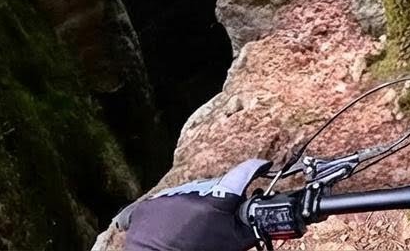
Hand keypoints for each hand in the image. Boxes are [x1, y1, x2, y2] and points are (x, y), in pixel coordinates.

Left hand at [117, 159, 270, 250]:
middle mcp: (192, 192)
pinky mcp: (146, 206)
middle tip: (214, 223)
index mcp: (216, 201)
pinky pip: (162, 205)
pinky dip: (167, 215)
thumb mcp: (232, 244)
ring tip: (187, 232)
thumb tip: (261, 213)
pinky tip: (167, 230)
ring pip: (187, 197)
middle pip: (213, 189)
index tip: (262, 165)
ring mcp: (167, 197)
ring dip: (191, 208)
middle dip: (216, 201)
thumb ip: (248, 225)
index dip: (255, 169)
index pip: (242, 175)